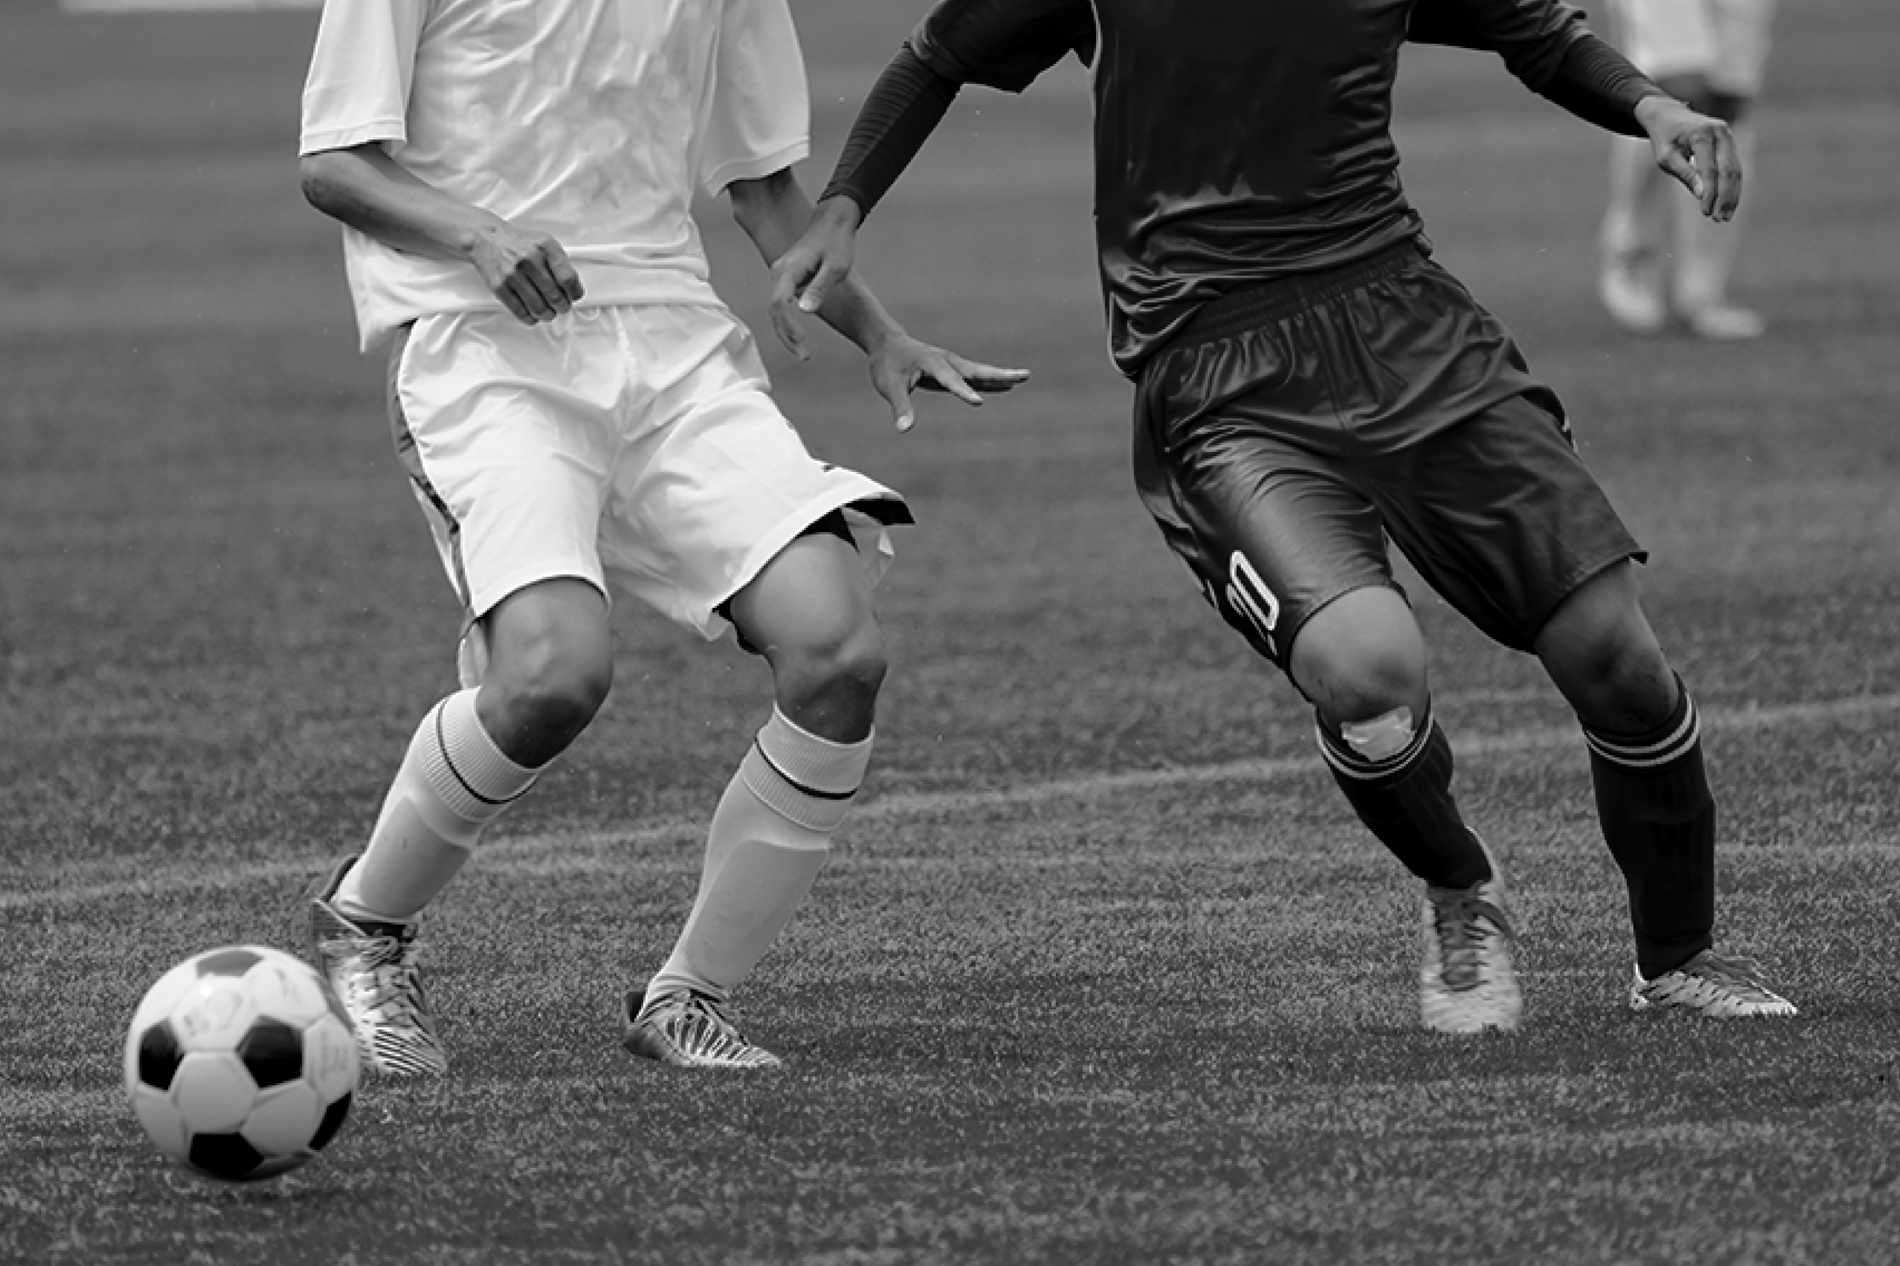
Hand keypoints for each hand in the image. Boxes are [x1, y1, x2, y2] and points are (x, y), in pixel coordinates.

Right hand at [466, 220, 585, 323]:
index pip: (568, 279)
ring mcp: (513, 273)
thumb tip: (573, 288)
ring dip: (547, 315)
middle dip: (562, 307)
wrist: (485, 238)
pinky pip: (519, 310)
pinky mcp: (500, 286)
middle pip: (555, 296)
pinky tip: (533, 316)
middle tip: (562, 307)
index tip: (574, 298)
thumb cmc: (518, 242)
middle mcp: (530, 259)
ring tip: (549, 314)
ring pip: (539, 307)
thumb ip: (559, 263)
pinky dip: (530, 318)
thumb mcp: (544, 243)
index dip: (574, 293)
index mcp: (545, 247)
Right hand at [769, 197, 861, 358]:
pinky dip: (789, 323)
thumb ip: (820, 288)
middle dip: (787, 337)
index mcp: (788, 269)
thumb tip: (804, 312)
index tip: (803, 344)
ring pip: (777, 310)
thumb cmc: (838, 243)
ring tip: (803, 353)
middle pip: (775, 311)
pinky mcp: (786, 278)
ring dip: (787, 333)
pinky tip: (801, 338)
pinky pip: (782, 305)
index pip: (779, 304)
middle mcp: (778, 272)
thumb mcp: (836, 267)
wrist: (833, 222)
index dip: (788, 327)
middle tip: (805, 357)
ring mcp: (780, 275)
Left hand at [866, 332, 1030, 432]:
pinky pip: (975, 377)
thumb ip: (900, 407)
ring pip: (980, 372)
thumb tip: (904, 429)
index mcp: (933, 364)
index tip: (979, 403)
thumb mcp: (890, 387)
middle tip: (1023, 376)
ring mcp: (952, 365)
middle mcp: (947, 362)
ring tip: (1024, 378)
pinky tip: (1006, 387)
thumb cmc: (888, 365)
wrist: (888, 344)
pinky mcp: (952, 371)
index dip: (963, 392)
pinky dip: (991, 382)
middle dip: (999, 374)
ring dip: (1001, 376)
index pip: (950, 381)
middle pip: (977, 370)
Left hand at [1634, 94, 1742, 221]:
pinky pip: (1734, 166)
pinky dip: (1732, 186)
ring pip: (1735, 169)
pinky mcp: (1729, 142)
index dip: (1710, 193)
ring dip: (1732, 195)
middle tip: (1720, 219)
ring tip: (1725, 216)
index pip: (1710, 169)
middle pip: (1729, 170)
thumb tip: (1702, 195)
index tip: (1706, 212)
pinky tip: (1728, 203)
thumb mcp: (1666, 157)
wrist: (1669, 116)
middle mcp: (1719, 132)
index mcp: (1701, 135)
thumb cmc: (1664, 138)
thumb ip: (1685, 174)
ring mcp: (1727, 135)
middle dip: (1725, 197)